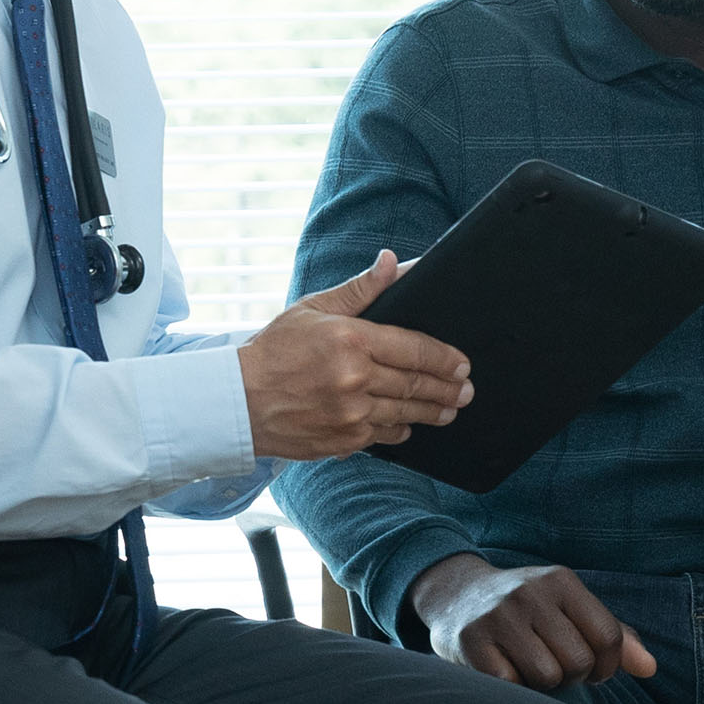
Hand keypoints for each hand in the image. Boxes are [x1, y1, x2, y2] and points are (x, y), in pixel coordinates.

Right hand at [240, 250, 472, 460]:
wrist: (237, 401)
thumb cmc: (273, 350)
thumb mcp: (313, 308)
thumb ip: (360, 289)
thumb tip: (393, 262)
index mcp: (351, 339)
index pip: (414, 349)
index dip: (444, 358)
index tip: (463, 364)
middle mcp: (354, 379)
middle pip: (416, 385)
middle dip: (447, 389)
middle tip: (466, 391)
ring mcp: (350, 414)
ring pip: (405, 414)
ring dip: (432, 412)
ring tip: (449, 410)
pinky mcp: (343, 441)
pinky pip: (383, 436)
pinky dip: (399, 430)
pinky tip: (407, 425)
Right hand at [409, 554, 655, 689]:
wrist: (456, 595)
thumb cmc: (529, 611)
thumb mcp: (571, 610)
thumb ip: (615, 637)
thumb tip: (650, 669)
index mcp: (562, 581)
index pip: (608, 637)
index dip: (607, 666)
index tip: (591, 668)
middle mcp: (530, 592)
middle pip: (579, 663)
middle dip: (571, 675)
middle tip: (552, 664)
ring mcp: (498, 615)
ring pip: (548, 677)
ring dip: (542, 684)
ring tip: (528, 666)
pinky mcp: (471, 641)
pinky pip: (511, 685)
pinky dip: (513, 688)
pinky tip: (503, 669)